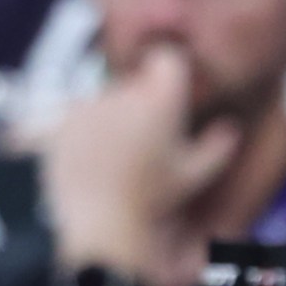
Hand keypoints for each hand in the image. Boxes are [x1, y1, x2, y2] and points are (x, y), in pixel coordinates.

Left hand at [42, 46, 240, 285]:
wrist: (101, 227)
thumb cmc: (154, 200)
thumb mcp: (196, 175)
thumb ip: (217, 146)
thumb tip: (228, 130)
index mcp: (160, 98)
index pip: (166, 59)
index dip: (168, 70)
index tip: (169, 88)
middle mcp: (121, 93)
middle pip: (132, 81)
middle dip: (137, 101)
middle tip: (144, 137)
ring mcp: (86, 107)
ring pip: (102, 100)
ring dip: (108, 116)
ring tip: (113, 153)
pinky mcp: (57, 125)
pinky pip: (73, 118)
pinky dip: (79, 131)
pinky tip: (88, 157)